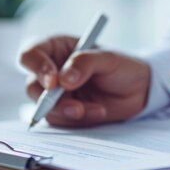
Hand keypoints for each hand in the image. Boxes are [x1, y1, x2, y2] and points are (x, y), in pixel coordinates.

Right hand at [20, 36, 149, 126]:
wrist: (139, 91)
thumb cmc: (122, 67)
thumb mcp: (108, 58)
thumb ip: (84, 63)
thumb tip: (63, 79)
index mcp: (56, 49)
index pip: (31, 55)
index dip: (37, 68)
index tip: (53, 82)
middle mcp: (51, 71)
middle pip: (32, 86)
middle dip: (51, 101)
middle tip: (75, 107)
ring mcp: (56, 94)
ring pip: (45, 108)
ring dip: (69, 112)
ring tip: (97, 110)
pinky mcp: (64, 113)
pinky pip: (61, 121)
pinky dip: (79, 120)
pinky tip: (99, 112)